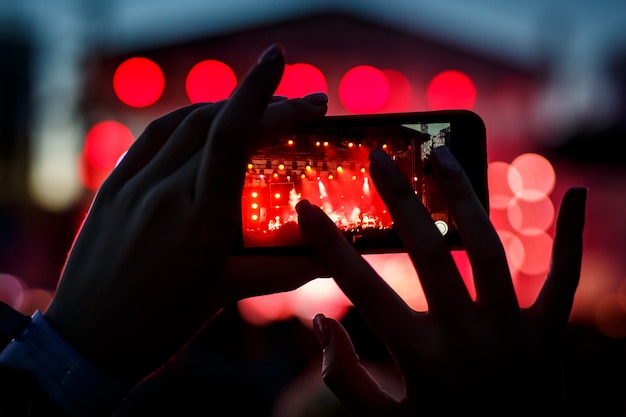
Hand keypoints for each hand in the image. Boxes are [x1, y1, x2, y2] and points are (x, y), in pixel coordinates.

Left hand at [43, 43, 327, 385]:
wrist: (87, 338)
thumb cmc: (162, 323)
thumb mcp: (225, 295)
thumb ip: (283, 270)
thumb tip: (331, 257)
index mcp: (200, 224)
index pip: (231, 138)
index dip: (259, 95)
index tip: (281, 61)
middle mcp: (164, 195)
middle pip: (215, 125)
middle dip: (262, 104)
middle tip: (302, 105)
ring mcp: (132, 186)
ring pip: (184, 124)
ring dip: (226, 107)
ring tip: (259, 110)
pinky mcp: (113, 186)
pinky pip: (153, 137)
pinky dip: (188, 120)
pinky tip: (208, 122)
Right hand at [297, 146, 586, 415]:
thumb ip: (342, 377)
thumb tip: (317, 322)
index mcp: (419, 358)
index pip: (360, 288)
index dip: (328, 244)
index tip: (306, 206)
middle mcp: (465, 337)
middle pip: (427, 251)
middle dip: (398, 197)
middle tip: (380, 156)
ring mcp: (512, 333)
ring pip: (487, 248)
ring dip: (463, 195)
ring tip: (441, 154)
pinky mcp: (549, 336)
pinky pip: (566, 278)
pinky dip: (572, 236)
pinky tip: (576, 195)